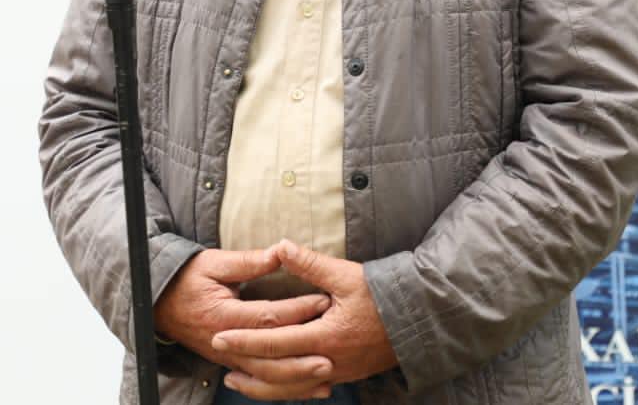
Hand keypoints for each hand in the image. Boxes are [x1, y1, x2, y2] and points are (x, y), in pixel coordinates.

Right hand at [154, 247, 335, 396]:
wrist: (157, 302)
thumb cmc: (187, 278)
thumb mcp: (213, 262)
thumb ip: (248, 261)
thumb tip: (279, 253)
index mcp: (225, 315)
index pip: (269, 316)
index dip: (298, 310)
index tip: (324, 301)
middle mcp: (227, 343)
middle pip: (270, 355)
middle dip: (303, 355)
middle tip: (333, 351)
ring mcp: (228, 358)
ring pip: (266, 375)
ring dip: (297, 378)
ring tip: (326, 375)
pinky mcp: (230, 363)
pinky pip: (260, 380)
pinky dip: (284, 387)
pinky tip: (307, 388)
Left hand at [211, 240, 397, 398]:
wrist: (419, 319)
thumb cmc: (383, 295)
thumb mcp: (345, 275)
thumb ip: (309, 264)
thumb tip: (280, 247)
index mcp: (325, 337)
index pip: (274, 342)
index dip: (243, 341)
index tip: (219, 336)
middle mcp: (327, 361)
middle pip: (276, 372)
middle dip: (244, 365)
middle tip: (218, 354)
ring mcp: (336, 373)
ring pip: (290, 387)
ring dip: (260, 385)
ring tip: (235, 379)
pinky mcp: (342, 375)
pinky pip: (306, 388)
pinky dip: (283, 389)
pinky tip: (270, 384)